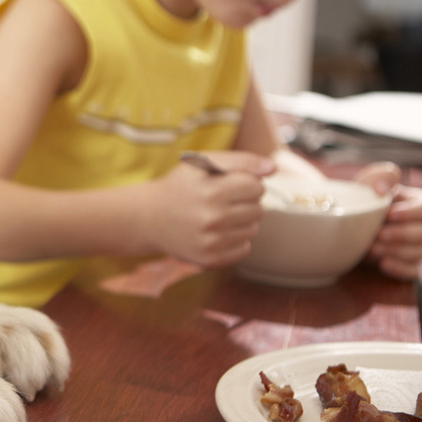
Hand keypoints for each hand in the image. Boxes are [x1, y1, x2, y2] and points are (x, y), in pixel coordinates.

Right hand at [144, 151, 273, 267]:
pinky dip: (235, 240)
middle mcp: (211, 218)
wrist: (150, 219)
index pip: (256, 187)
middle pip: (258, 209)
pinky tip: (215, 233)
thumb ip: (241, 161)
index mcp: (210, 191)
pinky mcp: (211, 260)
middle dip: (244, 203)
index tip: (228, 185)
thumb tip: (272, 169)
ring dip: (241, 221)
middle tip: (220, 201)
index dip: (245, 183)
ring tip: (217, 217)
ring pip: (253, 229)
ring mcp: (211, 242)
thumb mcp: (204, 163)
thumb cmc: (182, 186)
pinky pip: (245, 248)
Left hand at [355, 162, 421, 280]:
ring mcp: (414, 247)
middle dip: (401, 234)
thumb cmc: (359, 202)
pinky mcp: (404, 265)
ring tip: (371, 248)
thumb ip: (379, 177)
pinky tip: (383, 264)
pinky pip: (412, 272)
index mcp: (415, 203)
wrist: (340, 227)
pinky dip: (399, 269)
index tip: (390, 214)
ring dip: (395, 251)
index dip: (414, 212)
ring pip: (419, 252)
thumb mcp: (365, 185)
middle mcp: (420, 225)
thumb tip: (382, 188)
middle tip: (378, 234)